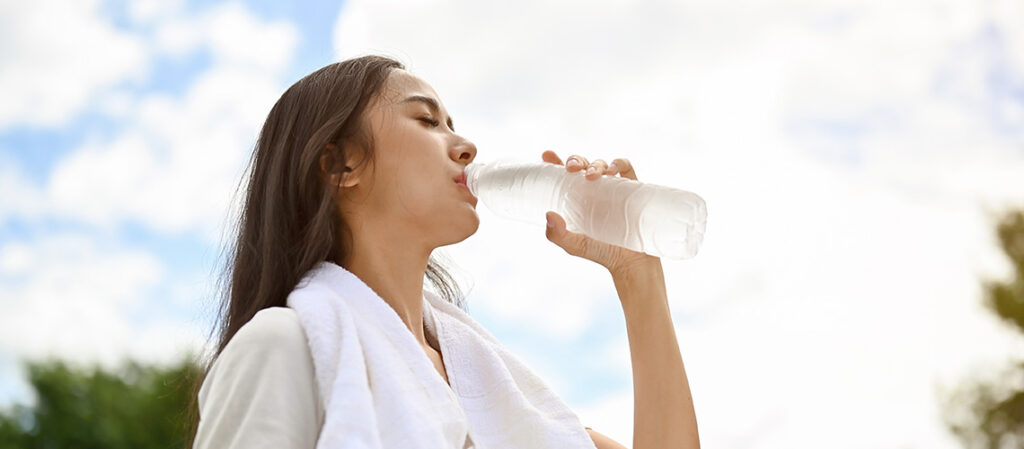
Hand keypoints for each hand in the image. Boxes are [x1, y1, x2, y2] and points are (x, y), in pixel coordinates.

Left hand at [541, 150, 660, 273]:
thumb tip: (549, 214)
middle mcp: (593, 190)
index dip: (554, 162)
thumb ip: (558, 235)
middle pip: (582, 165)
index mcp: (576, 199)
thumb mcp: (575, 245)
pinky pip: (626, 168)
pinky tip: (613, 171)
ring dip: (595, 164)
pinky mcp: (632, 188)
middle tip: (571, 168)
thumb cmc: (601, 253)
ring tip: (591, 176)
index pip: (563, 176)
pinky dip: (618, 164)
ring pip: (601, 164)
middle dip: (575, 160)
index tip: (547, 155)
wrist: (632, 263)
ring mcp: (612, 188)